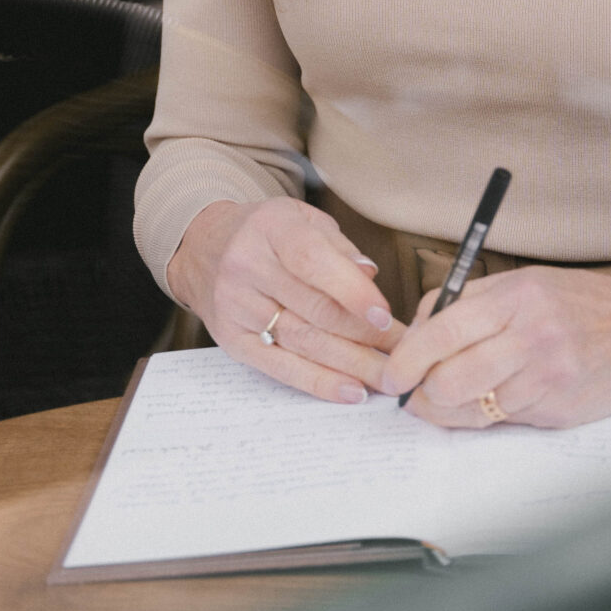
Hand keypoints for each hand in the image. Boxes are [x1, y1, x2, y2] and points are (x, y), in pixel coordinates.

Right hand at [166, 199, 402, 404]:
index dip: (352, 291)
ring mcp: (237, 307)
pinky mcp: (233, 341)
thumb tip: (370, 275)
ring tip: (389, 376)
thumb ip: (338, 247)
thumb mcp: (302, 219)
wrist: (205, 248)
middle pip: (313, 309)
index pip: (312, 262)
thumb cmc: (268, 233)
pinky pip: (281, 368)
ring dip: (352, 364)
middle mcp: (248, 267)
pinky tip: (351, 390)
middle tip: (405, 353)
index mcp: (271, 229)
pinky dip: (319, 382)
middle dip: (365, 336)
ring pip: (302, 342)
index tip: (385, 316)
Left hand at [381, 266, 610, 429]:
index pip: (443, 331)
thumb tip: (415, 332)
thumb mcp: (523, 284)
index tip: (390, 375)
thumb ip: (469, 303)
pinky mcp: (559, 409)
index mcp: (517, 297)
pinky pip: (504, 422)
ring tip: (450, 399)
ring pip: (473, 411)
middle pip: (451, 380)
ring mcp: (548, 377)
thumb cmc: (577, 303)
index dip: (407, 359)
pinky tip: (498, 397)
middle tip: (416, 394)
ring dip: (451, 411)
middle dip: (423, 395)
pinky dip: (490, 415)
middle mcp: (532, 336)